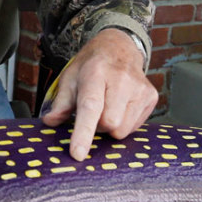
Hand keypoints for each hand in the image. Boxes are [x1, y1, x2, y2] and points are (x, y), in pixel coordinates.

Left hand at [40, 28, 158, 160]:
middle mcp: (122, 79)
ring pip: (122, 130)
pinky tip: (121, 106)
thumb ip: (61, 103)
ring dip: (111, 126)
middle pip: (109, 124)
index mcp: (95, 73)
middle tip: (94, 111)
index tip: (78, 154)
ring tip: (108, 107)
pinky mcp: (151, 97)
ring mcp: (140, 88)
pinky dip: (124, 123)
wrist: (118, 48)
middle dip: (98, 125)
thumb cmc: (91, 67)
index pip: (90, 107)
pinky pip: (134, 127)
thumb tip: (50, 121)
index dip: (83, 133)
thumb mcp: (70, 78)